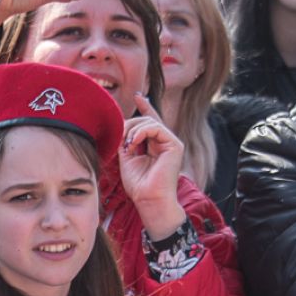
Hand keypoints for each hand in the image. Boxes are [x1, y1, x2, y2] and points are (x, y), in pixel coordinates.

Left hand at [119, 93, 188, 239]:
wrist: (149, 200)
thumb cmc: (139, 186)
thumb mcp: (128, 159)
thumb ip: (126, 142)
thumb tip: (121, 127)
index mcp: (155, 145)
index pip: (151, 122)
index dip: (145, 107)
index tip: (137, 95)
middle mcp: (165, 142)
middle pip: (146, 120)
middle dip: (129, 124)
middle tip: (120, 137)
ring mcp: (172, 143)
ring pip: (150, 122)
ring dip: (133, 130)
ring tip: (127, 144)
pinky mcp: (175, 145)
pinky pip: (156, 128)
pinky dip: (141, 132)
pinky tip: (133, 142)